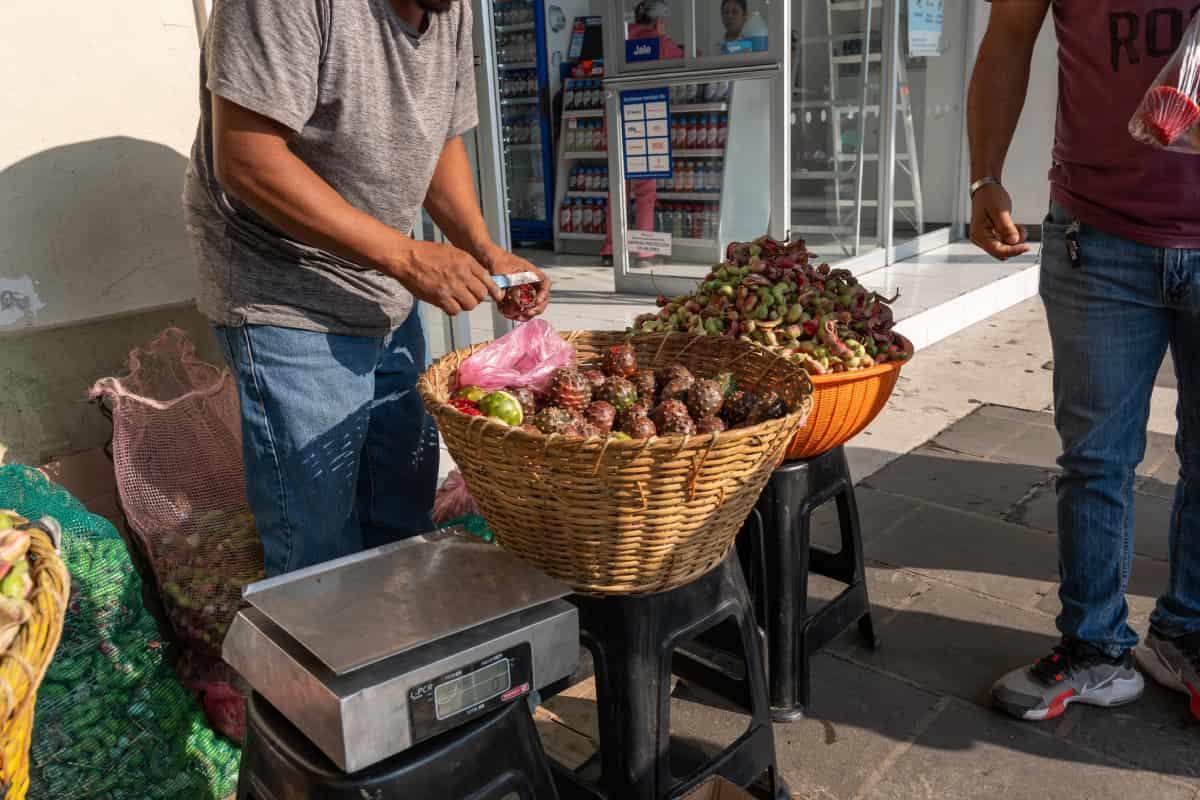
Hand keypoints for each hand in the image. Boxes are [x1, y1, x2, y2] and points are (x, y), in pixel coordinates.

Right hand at [386, 240, 501, 315]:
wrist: (407, 258)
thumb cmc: (426, 253)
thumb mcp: (451, 252)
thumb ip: (466, 264)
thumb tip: (478, 278)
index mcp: (466, 261)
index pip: (487, 279)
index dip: (494, 290)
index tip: (497, 295)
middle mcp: (461, 274)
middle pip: (481, 294)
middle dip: (477, 297)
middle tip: (469, 296)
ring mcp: (451, 287)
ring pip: (470, 305)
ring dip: (465, 304)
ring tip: (457, 299)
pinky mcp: (440, 298)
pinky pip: (455, 310)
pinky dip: (452, 309)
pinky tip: (447, 302)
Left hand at [479, 247, 551, 320]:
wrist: (490, 259)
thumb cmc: (498, 260)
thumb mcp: (498, 270)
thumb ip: (500, 282)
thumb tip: (500, 297)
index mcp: (530, 272)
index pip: (544, 283)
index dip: (544, 293)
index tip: (537, 301)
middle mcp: (531, 281)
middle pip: (543, 296)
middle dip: (537, 307)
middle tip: (528, 313)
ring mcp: (526, 289)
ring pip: (534, 304)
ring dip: (529, 313)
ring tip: (520, 317)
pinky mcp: (519, 295)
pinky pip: (524, 306)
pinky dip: (520, 312)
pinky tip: (513, 315)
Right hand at [970, 183, 1030, 259]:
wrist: (985, 189)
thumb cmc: (989, 197)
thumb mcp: (1000, 210)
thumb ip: (1006, 227)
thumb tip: (1014, 241)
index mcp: (979, 234)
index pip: (997, 250)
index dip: (1013, 250)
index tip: (1027, 247)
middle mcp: (979, 238)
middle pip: (1000, 252)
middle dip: (1013, 245)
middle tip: (1022, 231)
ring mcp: (984, 238)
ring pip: (1002, 248)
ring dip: (1013, 241)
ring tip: (1018, 226)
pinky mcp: (989, 236)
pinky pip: (1002, 243)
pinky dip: (1011, 237)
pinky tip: (1014, 227)